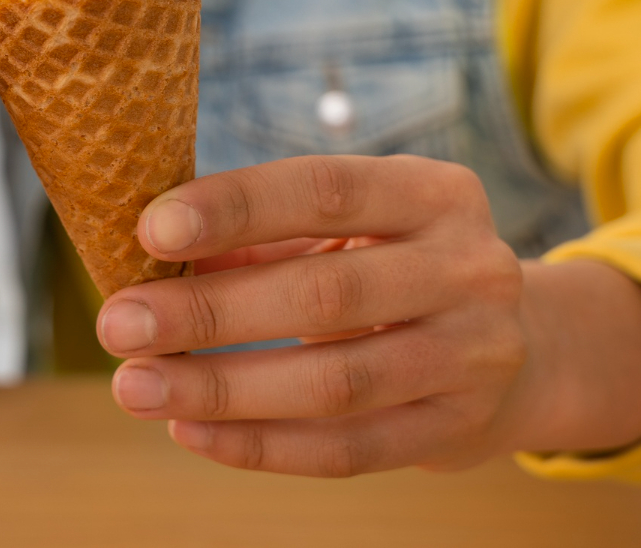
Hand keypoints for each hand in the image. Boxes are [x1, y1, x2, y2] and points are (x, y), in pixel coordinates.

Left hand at [95, 155, 640, 476]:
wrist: (523, 346)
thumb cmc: (393, 266)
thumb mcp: (350, 229)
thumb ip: (262, 238)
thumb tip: (152, 259)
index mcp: (433, 193)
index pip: (325, 189)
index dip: (234, 208)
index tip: (149, 229)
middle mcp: (469, 268)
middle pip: (324, 294)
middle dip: (209, 312)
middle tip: (118, 324)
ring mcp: (474, 356)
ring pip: (333, 383)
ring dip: (221, 390)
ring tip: (136, 386)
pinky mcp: (458, 430)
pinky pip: (347, 451)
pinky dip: (261, 446)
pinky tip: (190, 433)